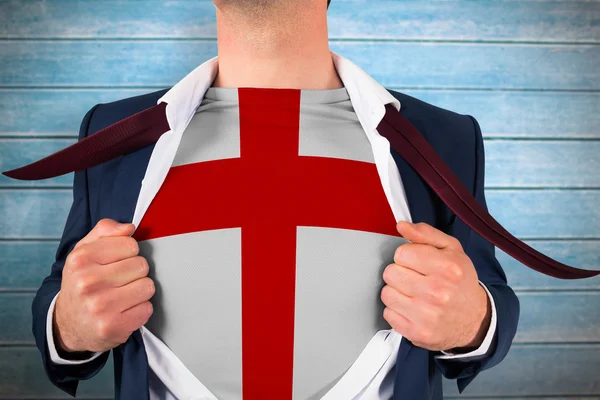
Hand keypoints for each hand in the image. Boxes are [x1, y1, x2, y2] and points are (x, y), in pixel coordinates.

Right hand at [54, 218, 154, 352]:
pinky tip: (124, 311)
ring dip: (140, 291)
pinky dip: (140, 309)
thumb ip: (105, 231)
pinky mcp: (113, 326)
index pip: (130, 244)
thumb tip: (129, 228)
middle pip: (141, 265)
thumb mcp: (84, 251)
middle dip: (135, 272)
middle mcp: (87, 283)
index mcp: (80, 259)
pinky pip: (147, 308)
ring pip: (148, 286)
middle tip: (119, 281)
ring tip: (122, 295)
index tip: (117, 262)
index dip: (128, 253)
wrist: (68, 324)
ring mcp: (100, 307)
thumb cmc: (81, 283)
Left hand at [380, 221, 490, 351]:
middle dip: (400, 274)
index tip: (417, 263)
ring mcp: (426, 315)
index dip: (407, 256)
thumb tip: (401, 226)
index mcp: (447, 267)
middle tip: (415, 279)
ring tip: (413, 294)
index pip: (402, 253)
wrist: (475, 320)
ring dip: (397, 292)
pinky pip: (388, 314)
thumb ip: (425, 234)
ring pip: (386, 293)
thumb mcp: (451, 250)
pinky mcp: (417, 332)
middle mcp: (437, 292)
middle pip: (390, 273)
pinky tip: (412, 309)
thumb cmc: (460, 282)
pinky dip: (397, 311)